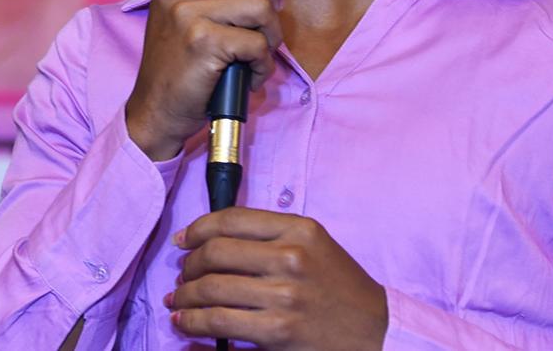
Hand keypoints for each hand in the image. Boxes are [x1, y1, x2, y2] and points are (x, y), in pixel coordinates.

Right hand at [125, 0, 282, 160]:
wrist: (156, 111)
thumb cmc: (180, 62)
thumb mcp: (182, 12)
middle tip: (274, 3)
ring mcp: (187, 13)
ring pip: (260, 5)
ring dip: (271, 36)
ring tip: (257, 53)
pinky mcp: (203, 42)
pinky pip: (258, 42)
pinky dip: (263, 65)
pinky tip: (249, 75)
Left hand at [167, 208, 388, 349]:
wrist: (375, 330)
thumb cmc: (339, 286)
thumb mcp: (314, 244)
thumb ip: (271, 234)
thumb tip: (211, 239)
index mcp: (299, 229)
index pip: (231, 219)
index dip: (197, 228)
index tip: (183, 240)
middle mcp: (291, 258)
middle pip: (215, 253)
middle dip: (188, 267)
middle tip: (181, 277)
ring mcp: (285, 296)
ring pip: (212, 290)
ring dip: (185, 298)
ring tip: (178, 303)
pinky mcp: (279, 332)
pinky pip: (220, 325)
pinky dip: (195, 325)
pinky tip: (186, 324)